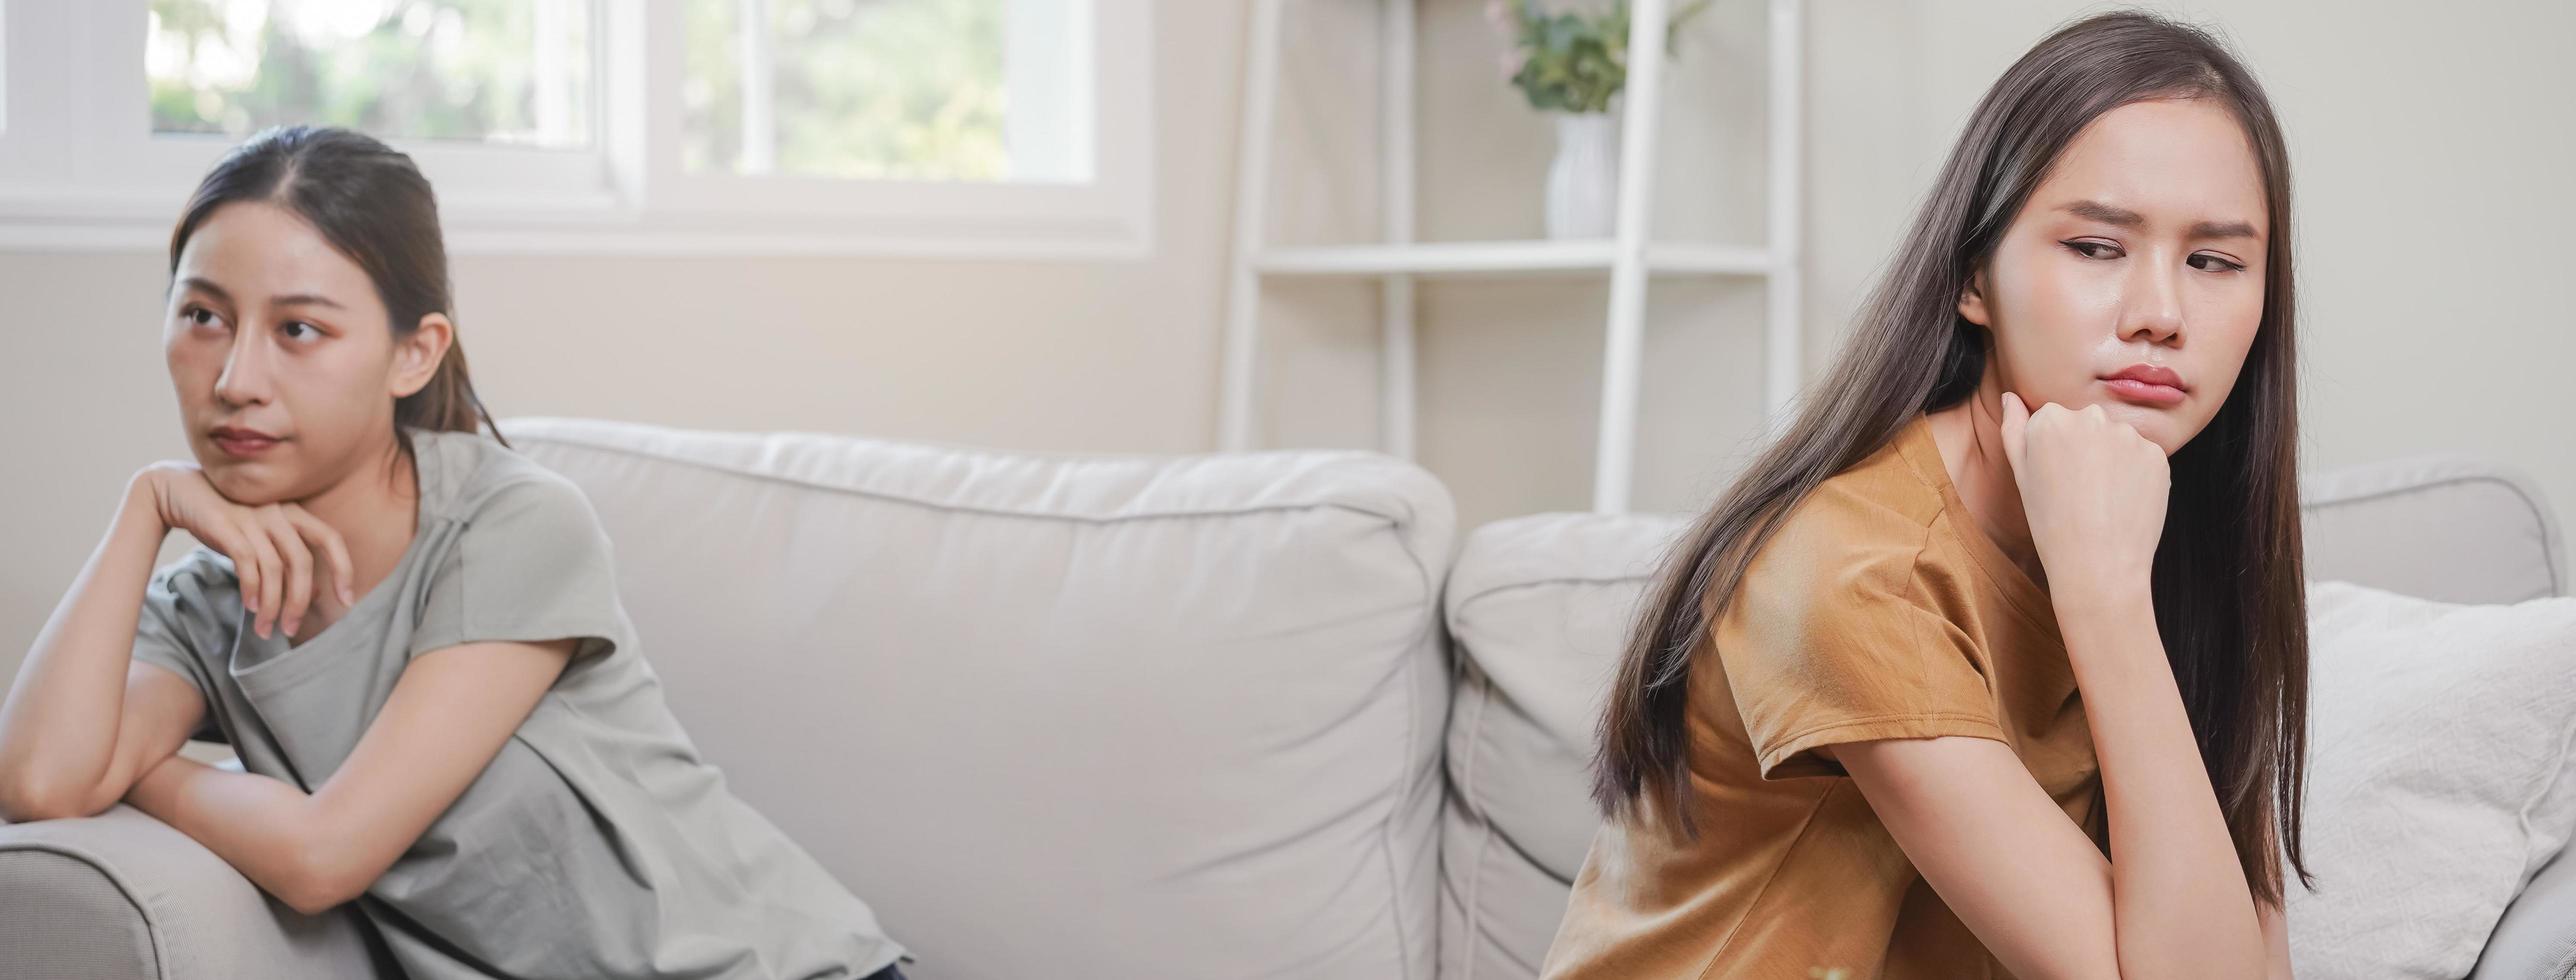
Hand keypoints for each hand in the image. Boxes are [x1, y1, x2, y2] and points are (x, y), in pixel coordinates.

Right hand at [132, 463, 355, 639]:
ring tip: (266, 628)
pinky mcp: (226, 525)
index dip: (343, 569)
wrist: (181, 491)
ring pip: (274, 568)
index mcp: (295, 512)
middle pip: (302, 561)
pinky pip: (247, 562)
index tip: (346, 601)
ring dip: (273, 604)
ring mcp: (253, 516)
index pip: (330, 538)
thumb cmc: (230, 520)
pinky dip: (252, 588)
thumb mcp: (265, 537)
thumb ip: (289, 559)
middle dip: (299, 600)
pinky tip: (251, 607)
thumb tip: (316, 593)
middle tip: (291, 629)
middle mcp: (279, 512)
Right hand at [1996, 392, 2168, 608]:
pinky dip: (2136, 475)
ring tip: (2103, 499)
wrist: (2098, 564)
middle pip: (2087, 424)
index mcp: (2051, 419)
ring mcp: (2128, 435)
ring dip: (2112, 460)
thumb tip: (2011, 398)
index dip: (2053, 452)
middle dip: (2084, 449)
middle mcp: (2091, 417)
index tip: (2055, 479)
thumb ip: (2014, 429)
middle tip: (2078, 491)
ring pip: (2117, 440)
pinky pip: (2143, 457)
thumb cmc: (2051, 523)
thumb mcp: (2020, 476)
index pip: (2052, 420)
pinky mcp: (2157, 454)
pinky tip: (2124, 501)